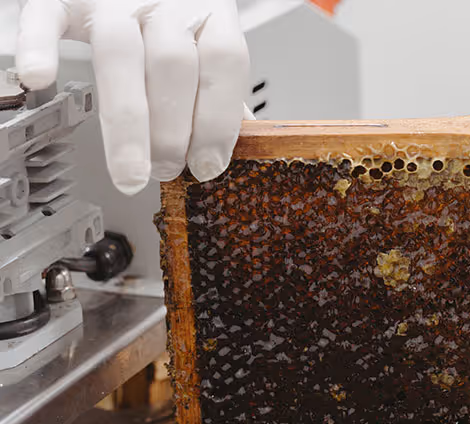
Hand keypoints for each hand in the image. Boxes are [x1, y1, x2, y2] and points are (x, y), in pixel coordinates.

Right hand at [16, 0, 249, 194]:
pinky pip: (47, 14)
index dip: (218, 118)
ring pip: (119, 51)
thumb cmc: (174, 16)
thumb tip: (237, 144)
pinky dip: (41, 46)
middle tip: (166, 170)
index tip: (208, 164)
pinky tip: (43, 80)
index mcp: (210, 9)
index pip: (224, 61)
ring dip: (126, 121)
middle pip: (172, 63)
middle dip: (171, 130)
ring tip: (129, 169)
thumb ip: (219, 88)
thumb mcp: (207, 41)